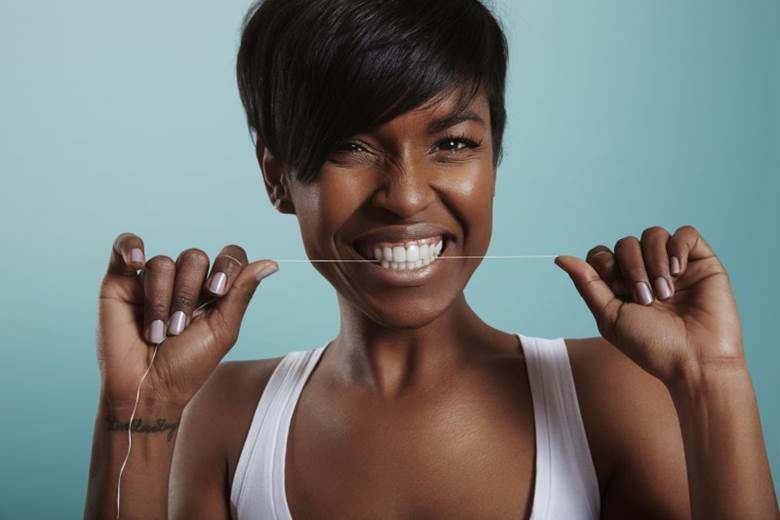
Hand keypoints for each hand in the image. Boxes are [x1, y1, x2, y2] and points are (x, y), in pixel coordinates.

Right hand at [97, 232, 278, 408]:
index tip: (216, 293)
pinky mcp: (120, 281)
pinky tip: (136, 262)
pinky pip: (125, 245)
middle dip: (188, 295)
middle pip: (194, 258)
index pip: (228, 256)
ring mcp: (152, 279)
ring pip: (162, 263)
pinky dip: (130, 247)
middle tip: (179, 328)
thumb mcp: (223, 330)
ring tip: (157, 331)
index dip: (226, 266)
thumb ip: (242, 292)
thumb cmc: (187, 366)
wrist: (147, 389)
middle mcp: (184, 280)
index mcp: (213, 289)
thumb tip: (272, 263)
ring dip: (161, 300)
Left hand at [554, 225, 743, 385]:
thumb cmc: (652, 345)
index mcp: (621, 285)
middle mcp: (646, 272)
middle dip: (632, 269)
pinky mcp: (701, 261)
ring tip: (666, 294)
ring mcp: (673, 265)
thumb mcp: (609, 316)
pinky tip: (680, 272)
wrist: (695, 360)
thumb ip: (587, 283)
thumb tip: (560, 258)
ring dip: (654, 263)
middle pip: (625, 243)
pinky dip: (677, 247)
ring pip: (653, 234)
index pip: (602, 254)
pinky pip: (685, 233)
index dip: (606, 265)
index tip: (618, 291)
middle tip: (646, 300)